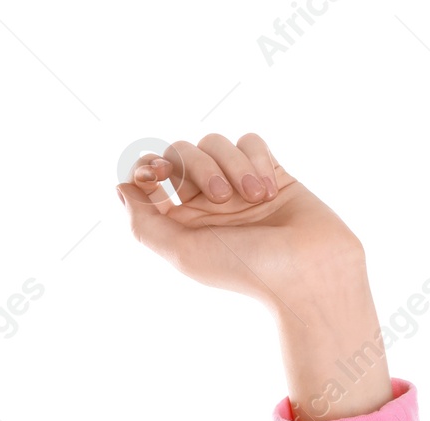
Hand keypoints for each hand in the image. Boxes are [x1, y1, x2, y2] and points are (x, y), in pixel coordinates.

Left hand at [118, 131, 390, 420]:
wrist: (308, 270)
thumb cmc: (245, 268)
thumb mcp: (183, 252)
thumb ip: (145, 224)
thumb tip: (121, 188)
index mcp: (181, 222)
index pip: (152, 177)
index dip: (148, 167)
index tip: (155, 174)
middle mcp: (206, 203)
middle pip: (183, 152)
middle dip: (198, 166)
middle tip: (222, 198)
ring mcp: (238, 186)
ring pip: (217, 142)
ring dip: (233, 166)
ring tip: (254, 199)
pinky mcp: (270, 172)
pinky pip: (251, 141)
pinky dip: (256, 159)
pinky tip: (268, 188)